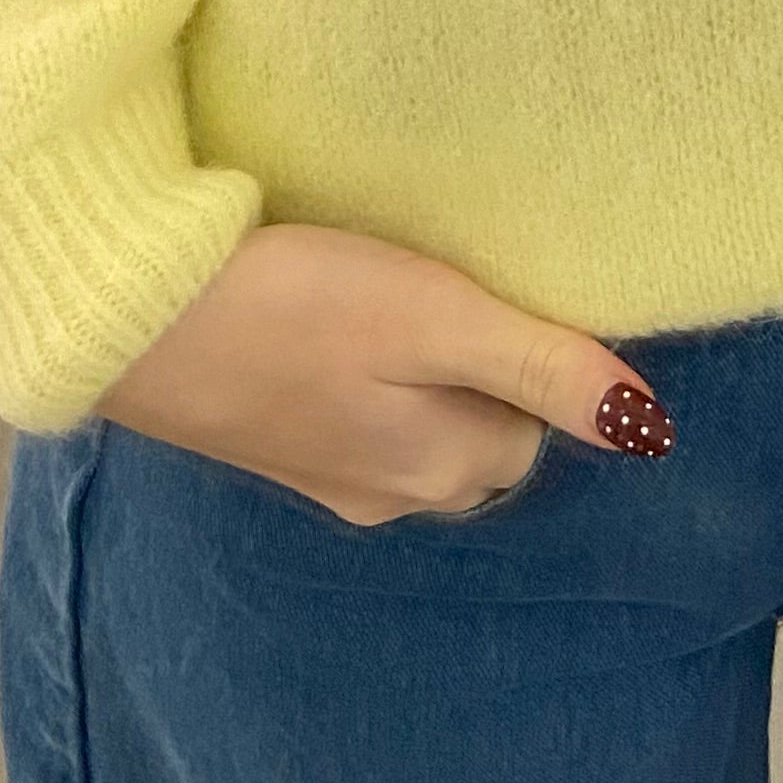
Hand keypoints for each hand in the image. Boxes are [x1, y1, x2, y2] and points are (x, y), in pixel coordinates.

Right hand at [92, 221, 673, 527]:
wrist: (133, 319)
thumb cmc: (298, 305)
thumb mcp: (434, 319)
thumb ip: (540, 366)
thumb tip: (649, 429)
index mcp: (443, 471)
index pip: (540, 423)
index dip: (534, 352)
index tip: (500, 286)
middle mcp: (394, 497)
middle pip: (485, 436)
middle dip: (486, 375)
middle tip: (452, 284)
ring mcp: (328, 481)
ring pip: (422, 432)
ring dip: (427, 377)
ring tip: (397, 299)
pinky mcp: (275, 449)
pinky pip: (362, 425)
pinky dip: (371, 384)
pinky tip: (339, 329)